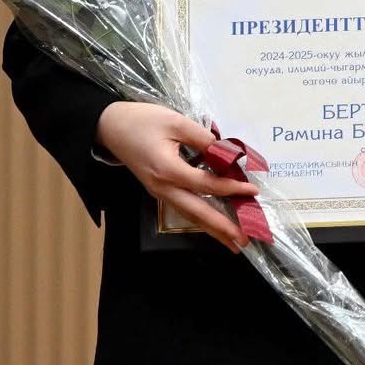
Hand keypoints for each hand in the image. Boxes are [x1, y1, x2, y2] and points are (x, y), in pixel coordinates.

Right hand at [94, 101, 258, 252]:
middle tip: (244, 240)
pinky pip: (184, 208)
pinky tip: (213, 225)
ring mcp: (159, 192)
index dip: (231, 188)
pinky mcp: (159, 190)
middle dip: (222, 228)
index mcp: (168, 170)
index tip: (253, 191)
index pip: (206, 185)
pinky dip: (201, 219)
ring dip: (212, 229)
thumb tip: (228, 153)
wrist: (110, 127)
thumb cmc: (143, 121)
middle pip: (197, 212)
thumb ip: (204, 139)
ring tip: (233, 242)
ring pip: (190, 215)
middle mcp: (163, 188)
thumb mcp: (176, 122)